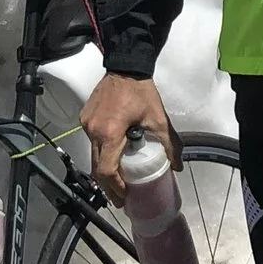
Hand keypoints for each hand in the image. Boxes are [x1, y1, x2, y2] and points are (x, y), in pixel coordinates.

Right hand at [78, 73, 176, 206]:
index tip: (125, 196)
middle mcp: (93, 130)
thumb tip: (177, 167)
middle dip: (109, 186)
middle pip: (96, 168)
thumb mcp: (159, 119)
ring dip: (104, 170)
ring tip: (118, 181)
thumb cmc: (141, 91)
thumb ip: (169, 144)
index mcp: (110, 132)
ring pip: (92, 155)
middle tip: (121, 197)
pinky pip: (91, 141)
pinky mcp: (85, 118)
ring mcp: (87, 124)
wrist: (125, 65)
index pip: (106, 170)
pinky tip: (112, 157)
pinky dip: (101, 153)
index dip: (115, 187)